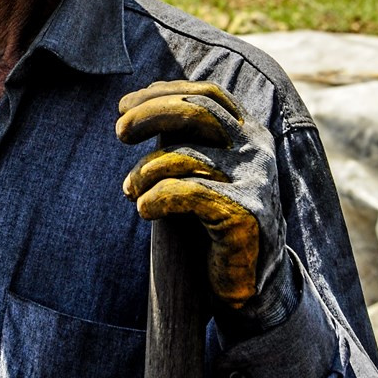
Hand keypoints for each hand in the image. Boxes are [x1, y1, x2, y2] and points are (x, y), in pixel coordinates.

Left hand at [117, 81, 286, 313]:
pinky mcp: (245, 215)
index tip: (123, 105)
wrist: (250, 285)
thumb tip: (138, 105)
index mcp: (250, 134)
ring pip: (186, 155)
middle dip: (150, 114)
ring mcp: (256, 182)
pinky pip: (188, 193)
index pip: (206, 94)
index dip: (162, 93)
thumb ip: (185, 139)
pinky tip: (143, 209)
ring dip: (145, 170)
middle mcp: (257, 151)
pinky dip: (156, 197)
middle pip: (197, 111)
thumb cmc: (214, 221)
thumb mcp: (204, 170)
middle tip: (119, 132)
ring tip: (129, 189)